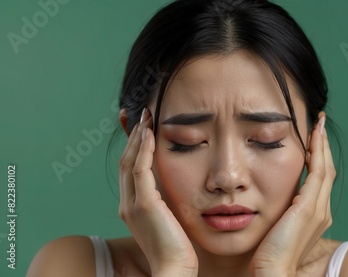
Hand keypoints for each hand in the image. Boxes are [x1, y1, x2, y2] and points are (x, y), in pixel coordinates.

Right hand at [118, 108, 197, 275]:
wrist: (174, 269)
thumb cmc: (176, 247)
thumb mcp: (169, 218)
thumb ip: (165, 201)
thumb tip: (174, 184)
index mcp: (131, 207)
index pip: (130, 169)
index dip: (133, 146)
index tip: (138, 126)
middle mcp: (127, 203)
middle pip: (126, 161)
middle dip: (133, 136)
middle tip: (141, 114)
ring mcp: (132, 204)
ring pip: (130, 162)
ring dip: (138, 137)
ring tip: (146, 117)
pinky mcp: (144, 205)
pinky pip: (140, 170)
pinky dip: (143, 149)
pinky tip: (150, 134)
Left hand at [250, 112, 334, 275]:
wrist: (272, 272)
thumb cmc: (269, 253)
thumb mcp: (277, 226)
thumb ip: (281, 211)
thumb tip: (271, 196)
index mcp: (315, 215)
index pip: (319, 178)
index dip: (318, 157)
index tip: (313, 138)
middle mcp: (322, 210)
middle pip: (326, 169)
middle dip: (323, 145)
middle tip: (320, 123)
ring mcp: (318, 208)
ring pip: (324, 167)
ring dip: (321, 144)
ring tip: (318, 124)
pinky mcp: (309, 207)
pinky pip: (317, 171)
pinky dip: (317, 151)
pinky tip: (313, 135)